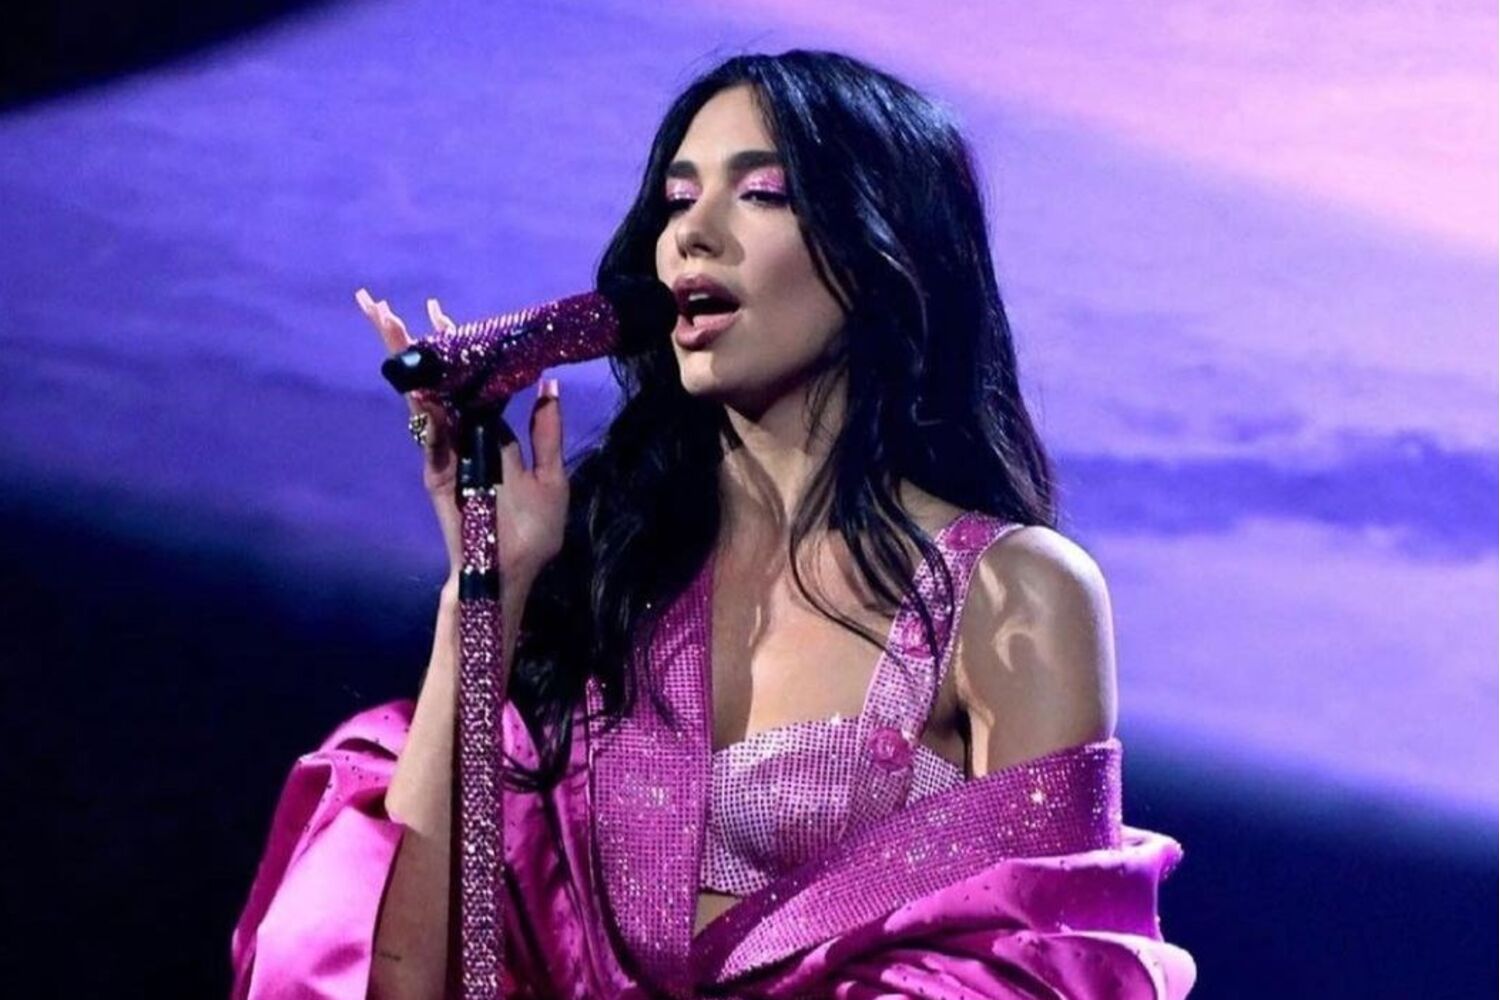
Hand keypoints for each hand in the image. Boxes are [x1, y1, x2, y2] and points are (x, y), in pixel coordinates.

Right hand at [356, 288, 568, 583]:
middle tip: (380, 303)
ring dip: (402, 365)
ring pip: (421, 401)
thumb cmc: (534, 532)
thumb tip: (548, 383)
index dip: (456, 345)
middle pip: (433, 381)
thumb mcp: (552, 475)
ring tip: (384, 324)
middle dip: (408, 343)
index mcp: (490, 433)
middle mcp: (462, 438)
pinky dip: (424, 413)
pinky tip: (416, 383)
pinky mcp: (438, 477)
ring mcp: (446, 456)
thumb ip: (545, 431)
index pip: (470, 379)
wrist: (513, 576)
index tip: (439, 310)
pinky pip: (430, 439)